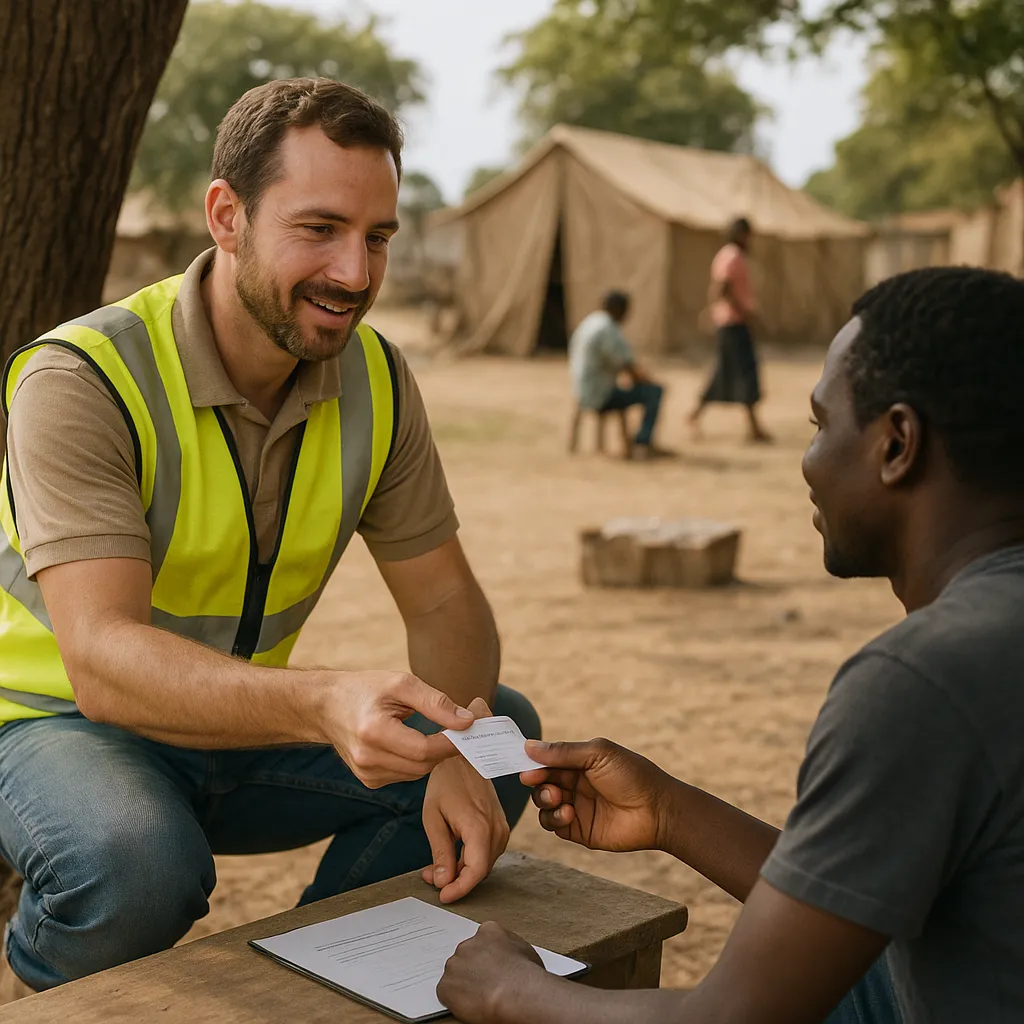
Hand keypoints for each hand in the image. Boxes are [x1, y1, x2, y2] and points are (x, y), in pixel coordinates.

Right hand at [321, 670, 474, 788]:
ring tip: (436, 734)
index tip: (470, 729)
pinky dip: (415, 761)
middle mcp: (367, 758)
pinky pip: (404, 775)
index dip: (451, 743)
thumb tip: (467, 721)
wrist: (326, 705)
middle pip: (423, 765)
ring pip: (416, 773)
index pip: (425, 750)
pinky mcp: (368, 780)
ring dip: (431, 756)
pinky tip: (412, 743)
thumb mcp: (401, 684)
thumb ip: (436, 703)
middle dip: (444, 750)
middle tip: (458, 730)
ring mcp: (366, 773)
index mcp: (373, 732)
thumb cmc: (365, 689)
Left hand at [421, 697, 509, 902]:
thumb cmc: (446, 782)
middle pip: (480, 871)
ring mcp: (501, 826)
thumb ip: (440, 852)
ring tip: (433, 869)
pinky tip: (449, 857)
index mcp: (480, 828)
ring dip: (461, 871)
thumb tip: (442, 882)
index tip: (441, 897)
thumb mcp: (434, 818)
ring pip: (483, 863)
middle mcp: (497, 829)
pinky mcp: (500, 824)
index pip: (475, 872)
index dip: (459, 890)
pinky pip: (486, 851)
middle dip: (456, 881)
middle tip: (428, 879)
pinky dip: (469, 859)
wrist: (465, 754)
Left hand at [437, 922, 542, 1022]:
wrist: (516, 992)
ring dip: (463, 984)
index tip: (490, 967)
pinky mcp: (445, 986)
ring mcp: (454, 964)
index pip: (480, 941)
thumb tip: (509, 954)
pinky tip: (470, 1004)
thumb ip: (509, 946)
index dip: (485, 957)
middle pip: (465, 956)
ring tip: (480, 996)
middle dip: (473, 969)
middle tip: (485, 983)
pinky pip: (446, 992)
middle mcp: (467, 944)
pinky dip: (454, 1000)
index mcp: (488, 931)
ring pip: (454, 974)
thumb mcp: (525, 949)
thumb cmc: (526, 975)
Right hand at [520, 738, 677, 852]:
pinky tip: (569, 813)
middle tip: (541, 783)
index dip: (533, 763)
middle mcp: (575, 784)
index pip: (547, 760)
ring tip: (560, 800)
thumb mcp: (597, 754)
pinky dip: (554, 819)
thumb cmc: (632, 775)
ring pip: (543, 804)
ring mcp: (576, 807)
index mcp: (579, 762)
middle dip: (537, 782)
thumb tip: (528, 746)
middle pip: (541, 782)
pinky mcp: (578, 830)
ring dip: (544, 801)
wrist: (657, 810)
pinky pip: (554, 825)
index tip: (524, 767)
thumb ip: (562, 752)